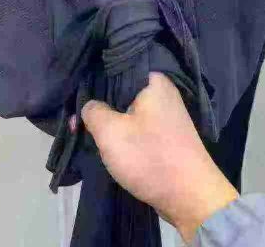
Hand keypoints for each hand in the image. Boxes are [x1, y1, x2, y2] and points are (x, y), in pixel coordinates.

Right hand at [80, 72, 237, 242]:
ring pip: (127, 111)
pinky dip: (122, 133)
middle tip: (74, 118)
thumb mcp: (111, 132)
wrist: (190, 198)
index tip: (75, 92)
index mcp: (153, 80)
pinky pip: (137, 126)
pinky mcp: (165, 134)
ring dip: (109, 122)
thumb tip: (88, 105)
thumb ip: (92, 112)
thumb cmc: (150, 157)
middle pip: (120, 90)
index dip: (92, 79)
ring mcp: (165, 114)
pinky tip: (105, 142)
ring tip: (84, 129)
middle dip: (99, 105)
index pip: (116, 67)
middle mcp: (162, 91)